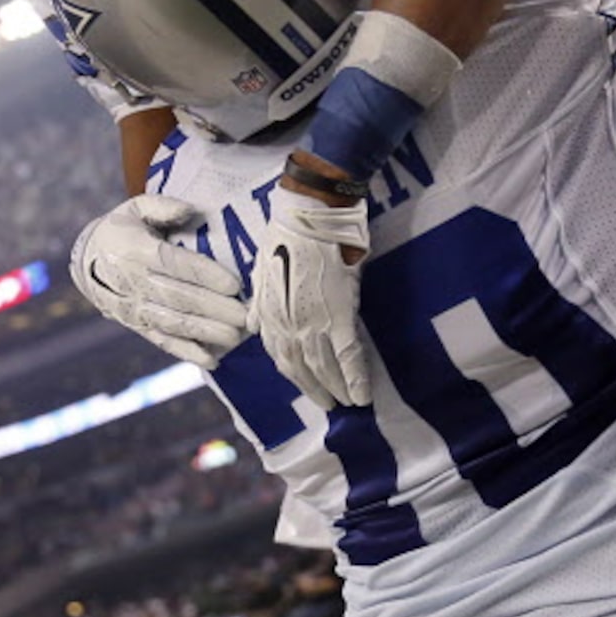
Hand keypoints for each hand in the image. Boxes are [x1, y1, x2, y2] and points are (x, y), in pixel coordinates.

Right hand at [70, 195, 250, 367]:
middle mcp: (132, 282)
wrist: (88, 261)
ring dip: (206, 332)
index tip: (234, 284)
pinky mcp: (137, 325)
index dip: (204, 275)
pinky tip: (212, 359)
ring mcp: (133, 308)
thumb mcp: (136, 208)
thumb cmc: (123, 230)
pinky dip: (187, 352)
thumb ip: (163, 206)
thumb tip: (190, 210)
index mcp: (135, 250)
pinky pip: (162, 341)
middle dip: (215, 308)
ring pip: (173, 322)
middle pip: (178, 297)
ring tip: (236, 336)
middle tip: (246, 315)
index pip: (174, 264)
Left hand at [249, 182, 371, 408]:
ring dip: (338, 388)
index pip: (281, 356)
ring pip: (324, 366)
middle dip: (317, 389)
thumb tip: (252, 324)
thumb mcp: (262, 268)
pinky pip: (347, 354)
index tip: (310, 389)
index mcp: (269, 314)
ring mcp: (312, 321)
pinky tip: (363, 393)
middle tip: (333, 405)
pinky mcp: (339, 314)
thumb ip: (260, 302)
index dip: (297, 377)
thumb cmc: (288, 233)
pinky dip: (355, 377)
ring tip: (350, 403)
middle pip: (302, 368)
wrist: (310, 211)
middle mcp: (287, 324)